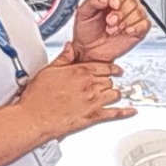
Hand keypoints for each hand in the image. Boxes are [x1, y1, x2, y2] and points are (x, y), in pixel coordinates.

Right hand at [17, 56, 133, 139]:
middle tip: (107, 84)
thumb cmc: (38, 96)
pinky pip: (114, 113)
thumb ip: (63, 58)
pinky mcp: (93, 117)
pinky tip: (132, 112)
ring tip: (112, 95)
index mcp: (80, 72)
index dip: (112, 69)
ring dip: (114, 94)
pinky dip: (125, 113)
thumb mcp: (48, 70)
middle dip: (109, 82)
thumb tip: (70, 47)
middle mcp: (90, 85)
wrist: (34, 117)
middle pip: (109, 81)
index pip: (104, 67)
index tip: (117, 70)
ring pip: (114, 94)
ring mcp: (93, 102)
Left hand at [68, 0, 150, 63]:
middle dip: (120, 12)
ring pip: (139, 10)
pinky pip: (145, 23)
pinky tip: (125, 31)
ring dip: (124, 22)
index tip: (112, 4)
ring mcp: (132, 17)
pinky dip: (135, 27)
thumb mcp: (83, 13)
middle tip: (110, 21)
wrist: (89, 51)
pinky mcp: (139, 29)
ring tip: (114, 29)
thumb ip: (93, 1)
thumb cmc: (86, 32)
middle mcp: (123, 5)